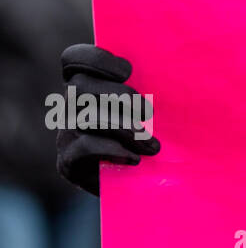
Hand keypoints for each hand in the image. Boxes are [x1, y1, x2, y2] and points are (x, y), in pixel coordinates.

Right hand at [56, 44, 159, 195]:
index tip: (128, 71)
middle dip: (119, 96)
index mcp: (87, 86)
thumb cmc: (150, 140)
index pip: (73, 60)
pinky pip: (84, 147)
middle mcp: (70, 107)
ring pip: (85, 117)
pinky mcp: (68, 162)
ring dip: (124, 128)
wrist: (140, 188)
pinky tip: (134, 158)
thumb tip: (177, 69)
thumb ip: (151, 88)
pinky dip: (112, 150)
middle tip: (147, 110)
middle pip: (79, 86)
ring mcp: (66, 134)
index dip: (97, 59)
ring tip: (153, 145)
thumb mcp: (151, 111)